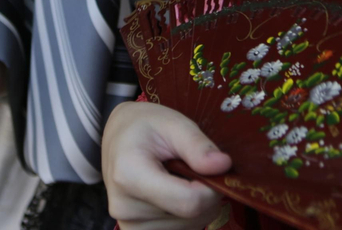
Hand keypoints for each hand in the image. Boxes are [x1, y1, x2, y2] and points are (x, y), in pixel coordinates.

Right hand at [103, 101, 231, 229]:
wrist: (118, 138)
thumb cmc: (145, 126)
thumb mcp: (173, 123)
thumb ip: (197, 145)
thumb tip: (223, 166)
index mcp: (130, 176)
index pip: (189, 202)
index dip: (212, 188)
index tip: (214, 168)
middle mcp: (125, 208)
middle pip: (190, 216)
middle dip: (206, 194)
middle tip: (194, 167)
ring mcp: (129, 226)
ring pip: (188, 226)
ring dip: (197, 205)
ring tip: (180, 178)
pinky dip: (186, 215)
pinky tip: (176, 193)